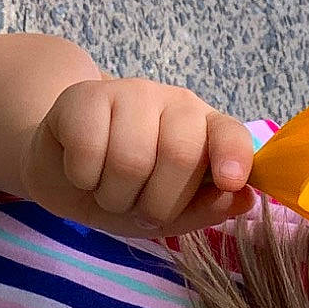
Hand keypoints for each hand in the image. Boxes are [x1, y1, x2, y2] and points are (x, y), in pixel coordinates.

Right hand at [24, 78, 258, 238]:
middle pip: (180, 154)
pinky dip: (83, 177)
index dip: (233, 156)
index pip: (229, 133)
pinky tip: (82, 171)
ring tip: (108, 191)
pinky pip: (89, 149)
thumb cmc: (127, 193)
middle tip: (138, 208)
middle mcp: (173, 104)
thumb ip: (206, 208)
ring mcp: (130, 93)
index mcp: (204, 130)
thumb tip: (244, 199)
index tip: (230, 181)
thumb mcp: (169, 215)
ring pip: (131, 159)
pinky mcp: (84, 96)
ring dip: (115, 196)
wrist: (64, 176)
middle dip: (156, 204)